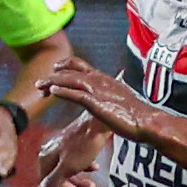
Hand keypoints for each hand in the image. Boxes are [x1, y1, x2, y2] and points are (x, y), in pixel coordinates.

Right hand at [32, 115, 108, 186]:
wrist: (100, 120)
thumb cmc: (84, 144)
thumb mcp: (68, 167)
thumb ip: (52, 182)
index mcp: (45, 158)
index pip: (46, 184)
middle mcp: (50, 152)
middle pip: (58, 178)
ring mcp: (62, 147)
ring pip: (67, 170)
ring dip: (80, 181)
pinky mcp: (74, 142)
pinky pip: (75, 160)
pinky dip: (84, 167)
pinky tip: (94, 168)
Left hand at [37, 56, 158, 138]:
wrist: (148, 121)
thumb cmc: (135, 114)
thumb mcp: (118, 99)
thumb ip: (107, 96)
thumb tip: (102, 98)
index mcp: (104, 79)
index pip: (80, 66)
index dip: (65, 66)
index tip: (54, 69)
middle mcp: (100, 80)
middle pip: (71, 71)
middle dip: (53, 75)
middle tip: (39, 83)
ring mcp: (99, 91)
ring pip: (71, 80)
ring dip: (53, 82)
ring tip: (40, 86)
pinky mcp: (98, 104)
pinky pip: (77, 95)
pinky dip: (64, 92)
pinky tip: (53, 92)